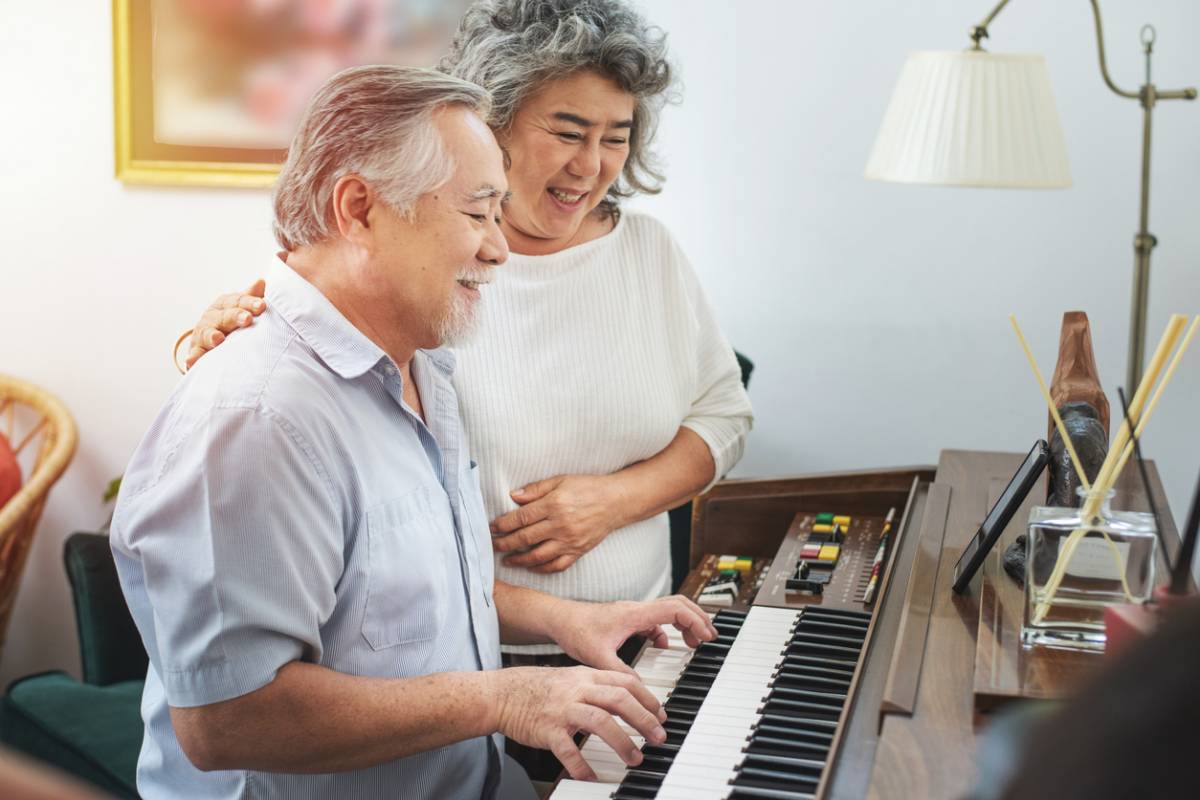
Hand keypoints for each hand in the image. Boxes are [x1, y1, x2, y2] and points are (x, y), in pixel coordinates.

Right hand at [184, 279, 267, 369]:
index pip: (238, 301)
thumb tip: (262, 282)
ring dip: (212, 336)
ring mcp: (203, 333)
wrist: (213, 339)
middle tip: (247, 319)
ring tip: (218, 339)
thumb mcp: (243, 307)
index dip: (250, 302)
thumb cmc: (234, 320)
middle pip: (224, 316)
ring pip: (207, 333)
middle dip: (235, 317)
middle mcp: (213, 316)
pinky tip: (192, 362)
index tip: (262, 306)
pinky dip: (193, 357)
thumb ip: (252, 297)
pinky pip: (195, 354)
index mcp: (226, 304)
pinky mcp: (196, 350)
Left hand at [490, 474, 626, 573]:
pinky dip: (541, 568)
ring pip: (538, 556)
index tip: (492, 527)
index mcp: (554, 505)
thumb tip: (513, 496)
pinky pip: (556, 565)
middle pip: (525, 538)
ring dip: (519, 559)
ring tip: (507, 560)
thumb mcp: (561, 481)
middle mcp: (560, 525)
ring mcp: (569, 541)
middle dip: (505, 543)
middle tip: (493, 545)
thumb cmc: (587, 488)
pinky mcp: (578, 551)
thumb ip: (536, 489)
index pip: (521, 518)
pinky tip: (531, 566)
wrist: (616, 502)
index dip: (503, 524)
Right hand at [490, 666, 665, 780]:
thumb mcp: (572, 679)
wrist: (503, 694)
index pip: (625, 682)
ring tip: (635, 758)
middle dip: (643, 719)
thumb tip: (627, 701)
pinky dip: (581, 765)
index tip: (660, 715)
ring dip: (622, 742)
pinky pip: (568, 749)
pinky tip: (591, 776)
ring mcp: (562, 709)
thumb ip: (598, 688)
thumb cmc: (539, 689)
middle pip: (619, 700)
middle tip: (658, 737)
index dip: (647, 698)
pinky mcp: (547, 730)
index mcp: (586, 676)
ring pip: (600, 721)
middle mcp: (577, 690)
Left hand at [553, 596, 717, 673]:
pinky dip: (666, 629)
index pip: (675, 609)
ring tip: (694, 641)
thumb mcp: (598, 658)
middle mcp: (636, 609)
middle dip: (698, 618)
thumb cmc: (576, 632)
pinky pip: (655, 619)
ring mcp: (633, 612)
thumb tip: (641, 692)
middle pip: (678, 604)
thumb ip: (621, 674)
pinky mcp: (627, 618)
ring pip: (668, 609)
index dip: (695, 621)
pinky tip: (662, 644)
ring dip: (684, 622)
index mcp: (634, 615)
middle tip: (709, 636)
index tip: (705, 637)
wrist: (560, 619)